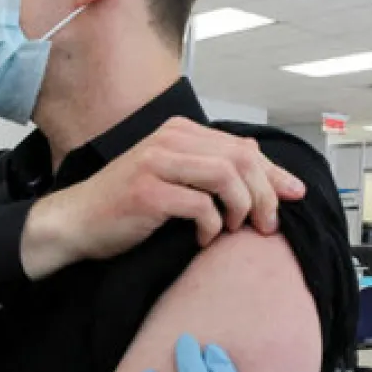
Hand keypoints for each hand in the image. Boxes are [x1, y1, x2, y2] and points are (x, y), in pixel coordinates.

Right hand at [22, 117, 304, 278]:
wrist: (76, 222)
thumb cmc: (128, 204)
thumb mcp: (174, 177)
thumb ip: (213, 169)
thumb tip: (268, 170)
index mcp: (180, 132)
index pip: (243, 146)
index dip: (275, 172)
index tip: (295, 194)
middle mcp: (169, 139)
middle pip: (242, 159)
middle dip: (265, 193)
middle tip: (266, 223)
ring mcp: (157, 163)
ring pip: (226, 177)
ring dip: (241, 208)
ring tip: (234, 229)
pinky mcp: (148, 192)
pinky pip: (200, 206)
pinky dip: (211, 226)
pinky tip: (204, 239)